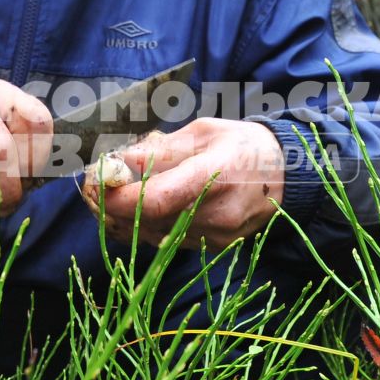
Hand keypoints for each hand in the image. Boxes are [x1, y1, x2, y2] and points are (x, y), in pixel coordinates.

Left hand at [87, 118, 284, 248]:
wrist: (287, 175)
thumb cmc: (243, 145)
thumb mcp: (203, 132)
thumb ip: (160, 150)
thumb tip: (119, 161)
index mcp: (215, 175)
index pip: (157, 199)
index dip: (119, 197)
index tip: (96, 184)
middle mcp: (216, 213)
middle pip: (149, 221)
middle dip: (112, 206)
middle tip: (92, 186)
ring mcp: (215, 236)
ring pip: (153, 235)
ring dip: (125, 217)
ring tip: (109, 193)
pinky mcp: (212, 247)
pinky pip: (167, 240)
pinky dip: (145, 225)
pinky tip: (135, 207)